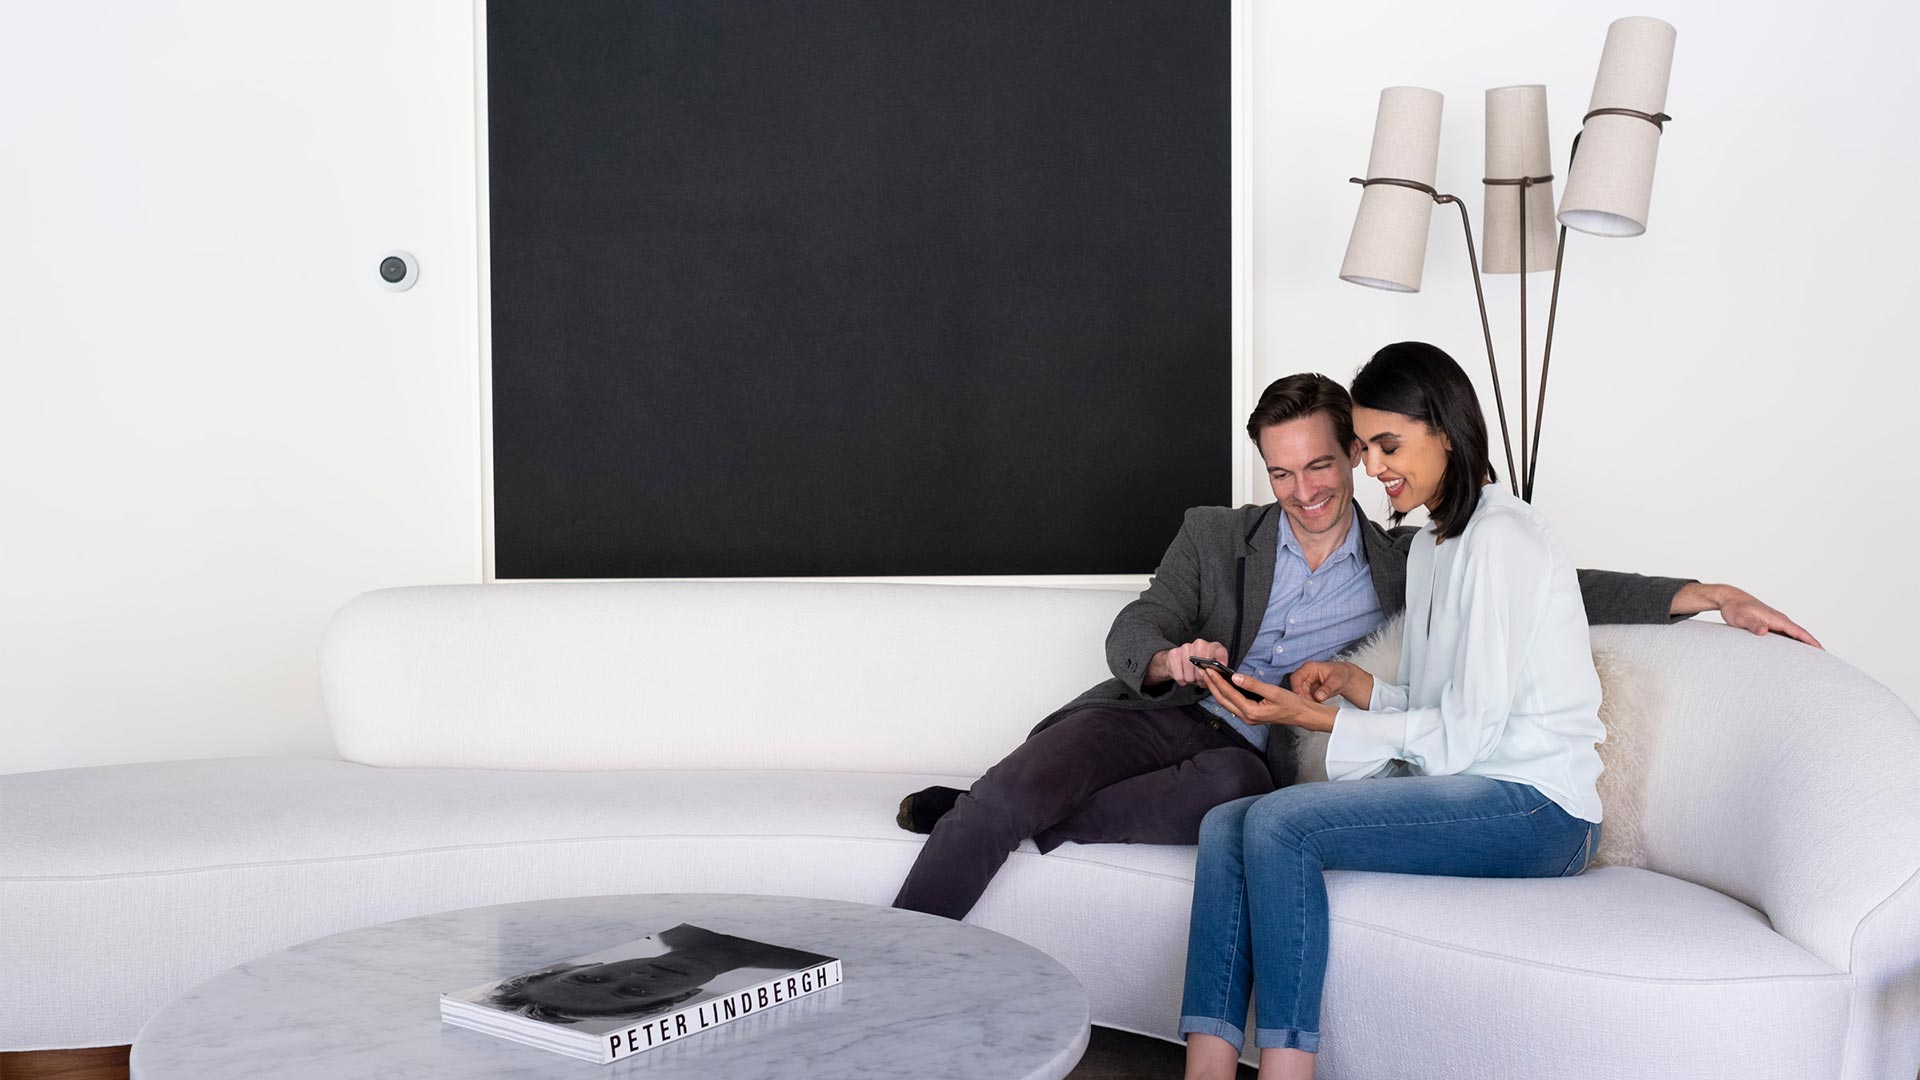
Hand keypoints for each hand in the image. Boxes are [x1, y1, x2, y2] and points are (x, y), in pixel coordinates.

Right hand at [1149, 639, 1230, 686]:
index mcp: (1213, 647)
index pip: (1220, 652)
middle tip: (1201, 678)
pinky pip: (1179, 676)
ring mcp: (1186, 648)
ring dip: (1191, 680)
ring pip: (1190, 676)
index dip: (1222, 661)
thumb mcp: (1212, 667)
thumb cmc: (1199, 665)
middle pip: (1203, 671)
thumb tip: (1220, 678)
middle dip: (1202, 679)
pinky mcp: (1174, 653)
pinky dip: (1181, 680)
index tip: (1222, 667)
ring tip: (1192, 675)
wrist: (1179, 659)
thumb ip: (1218, 671)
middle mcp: (1200, 644)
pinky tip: (1183, 673)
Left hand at [1197, 667, 1335, 732]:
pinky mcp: (1250, 715)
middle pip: (1223, 700)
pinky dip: (1226, 693)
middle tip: (1204, 671)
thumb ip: (1253, 684)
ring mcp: (1247, 717)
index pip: (1229, 694)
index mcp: (1251, 712)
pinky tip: (1223, 685)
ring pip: (1226, 703)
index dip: (1217, 681)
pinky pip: (1233, 704)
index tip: (1209, 670)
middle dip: (1212, 685)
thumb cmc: (1291, 704)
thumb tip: (1235, 677)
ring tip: (1210, 676)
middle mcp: (1247, 717)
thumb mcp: (1273, 691)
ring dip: (1217, 689)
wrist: (1301, 715)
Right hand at [1291, 661, 1373, 707]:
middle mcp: (1305, 674)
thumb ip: (1327, 689)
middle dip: (1302, 698)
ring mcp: (1306, 683)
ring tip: (1315, 708)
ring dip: (1306, 702)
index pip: (1296, 678)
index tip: (1300, 699)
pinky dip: (1309, 704)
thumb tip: (1319, 696)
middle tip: (1310, 707)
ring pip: (1300, 694)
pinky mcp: (1308, 690)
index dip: (1296, 689)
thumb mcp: (1336, 681)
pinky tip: (1316, 708)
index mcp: (1309, 668)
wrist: (1345, 678)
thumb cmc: (1341, 675)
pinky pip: (1305, 698)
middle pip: (1297, 688)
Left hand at [1674, 583, 1822, 648]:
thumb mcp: (1741, 618)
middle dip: (1811, 646)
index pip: (1798, 631)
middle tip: (1823, 661)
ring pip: (1793, 636)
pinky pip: (1784, 636)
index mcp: (1777, 619)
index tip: (1821, 651)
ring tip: (1811, 660)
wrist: (1730, 599)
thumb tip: (1765, 631)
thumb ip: (1753, 624)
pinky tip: (1791, 653)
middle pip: (1800, 634)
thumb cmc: (1735, 608)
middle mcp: (1779, 620)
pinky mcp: (1769, 625)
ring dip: (1802, 645)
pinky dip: (1791, 643)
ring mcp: (1775, 623)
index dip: (1810, 641)